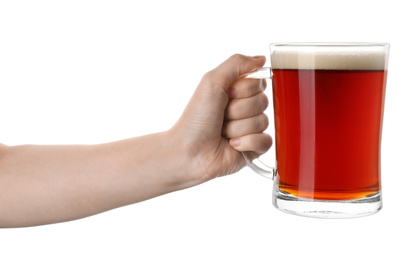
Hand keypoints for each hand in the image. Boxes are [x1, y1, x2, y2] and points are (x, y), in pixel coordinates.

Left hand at [171, 54, 272, 181]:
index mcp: (237, 91)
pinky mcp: (254, 148)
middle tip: (221, 117)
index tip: (224, 96)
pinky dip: (247, 143)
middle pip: (262, 102)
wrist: (189, 151)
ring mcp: (251, 128)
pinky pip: (265, 141)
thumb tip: (261, 59)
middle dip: (238, 110)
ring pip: (263, 122)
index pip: (258, 83)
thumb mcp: (212, 81)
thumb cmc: (196, 118)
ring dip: (237, 128)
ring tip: (222, 132)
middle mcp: (246, 108)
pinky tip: (232, 145)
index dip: (241, 91)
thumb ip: (237, 63)